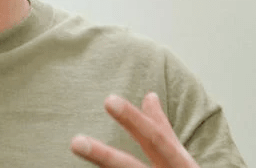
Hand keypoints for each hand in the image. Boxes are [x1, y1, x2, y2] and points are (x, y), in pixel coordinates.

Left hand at [70, 92, 198, 166]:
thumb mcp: (179, 157)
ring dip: (102, 163)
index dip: (132, 120)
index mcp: (179, 165)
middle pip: (131, 167)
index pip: (155, 138)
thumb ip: (162, 129)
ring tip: (76, 147)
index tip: (109, 100)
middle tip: (76, 142)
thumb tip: (149, 96)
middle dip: (104, 156)